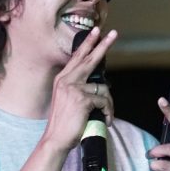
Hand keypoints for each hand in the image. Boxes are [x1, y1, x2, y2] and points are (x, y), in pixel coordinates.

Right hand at [43, 27, 117, 152]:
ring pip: (103, 88)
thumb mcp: (69, 100)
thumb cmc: (65, 122)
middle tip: (114, 34)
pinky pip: (104, 101)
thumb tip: (99, 85)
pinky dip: (108, 112)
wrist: (56, 138)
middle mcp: (66, 80)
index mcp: (62, 79)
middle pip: (89, 59)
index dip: (88, 44)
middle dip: (103, 45)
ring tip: (108, 114)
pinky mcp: (82, 99)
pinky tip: (106, 120)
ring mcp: (74, 88)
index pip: (77, 57)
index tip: (97, 32)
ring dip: (110, 104)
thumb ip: (79, 89)